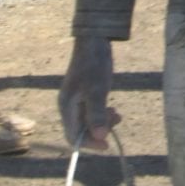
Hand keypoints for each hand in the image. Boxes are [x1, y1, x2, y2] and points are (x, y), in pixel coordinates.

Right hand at [59, 36, 121, 150]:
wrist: (93, 41)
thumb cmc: (94, 64)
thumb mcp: (97, 89)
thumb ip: (97, 114)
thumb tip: (100, 137)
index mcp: (67, 107)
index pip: (73, 136)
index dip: (90, 144)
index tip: (107, 144)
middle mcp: (68, 106)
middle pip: (81, 131)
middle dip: (99, 131)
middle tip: (116, 120)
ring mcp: (75, 101)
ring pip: (87, 122)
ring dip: (103, 122)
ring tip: (118, 115)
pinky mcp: (83, 95)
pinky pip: (91, 113)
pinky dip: (102, 114)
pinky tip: (113, 109)